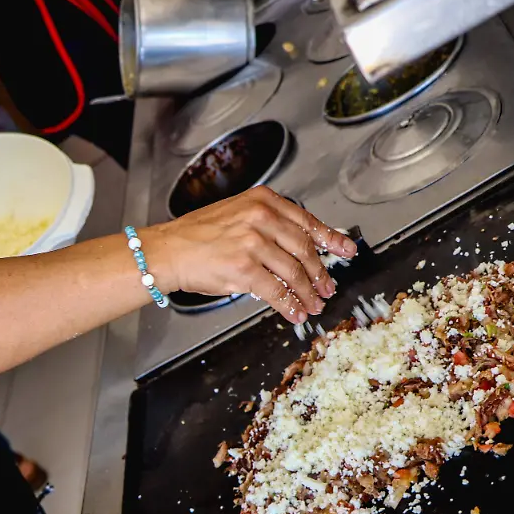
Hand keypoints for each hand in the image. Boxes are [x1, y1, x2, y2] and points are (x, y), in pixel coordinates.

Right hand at [142, 186, 355, 323]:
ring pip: (294, 272)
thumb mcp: (236, 215)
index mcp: (262, 201)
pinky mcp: (244, 269)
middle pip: (305, 249)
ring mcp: (253, 243)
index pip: (306, 220)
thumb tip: (298, 250)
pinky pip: (277, 291)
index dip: (330, 238)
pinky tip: (295, 312)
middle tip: (328, 287)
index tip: (346, 249)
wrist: (167, 250)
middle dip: (321, 273)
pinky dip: (290, 305)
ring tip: (314, 304)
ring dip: (308, 293)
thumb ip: (268, 225)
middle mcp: (260, 218)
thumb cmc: (196, 236)